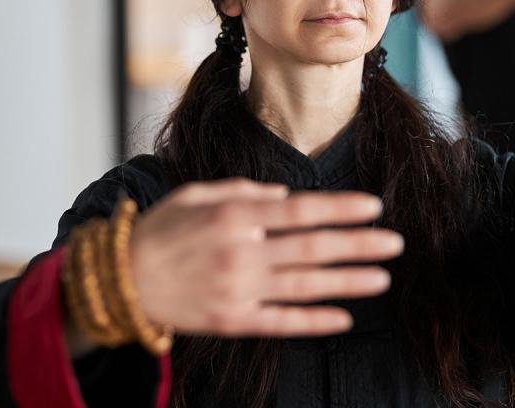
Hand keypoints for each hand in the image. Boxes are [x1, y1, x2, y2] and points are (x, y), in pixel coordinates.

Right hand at [128, 179, 403, 336]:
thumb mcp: (195, 194)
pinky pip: (281, 322)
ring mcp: (238, 290)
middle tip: (396, 242)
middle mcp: (241, 253)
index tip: (373, 206)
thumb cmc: (158, 230)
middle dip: (359, 244)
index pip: (301, 210)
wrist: (118, 280)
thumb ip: (243, 191)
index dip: (341, 209)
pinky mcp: (232, 321)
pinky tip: (344, 317)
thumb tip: (285, 195)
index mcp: (234, 217)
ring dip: (348, 281)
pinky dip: (314, 321)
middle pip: (313, 248)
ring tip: (383, 278)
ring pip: (305, 286)